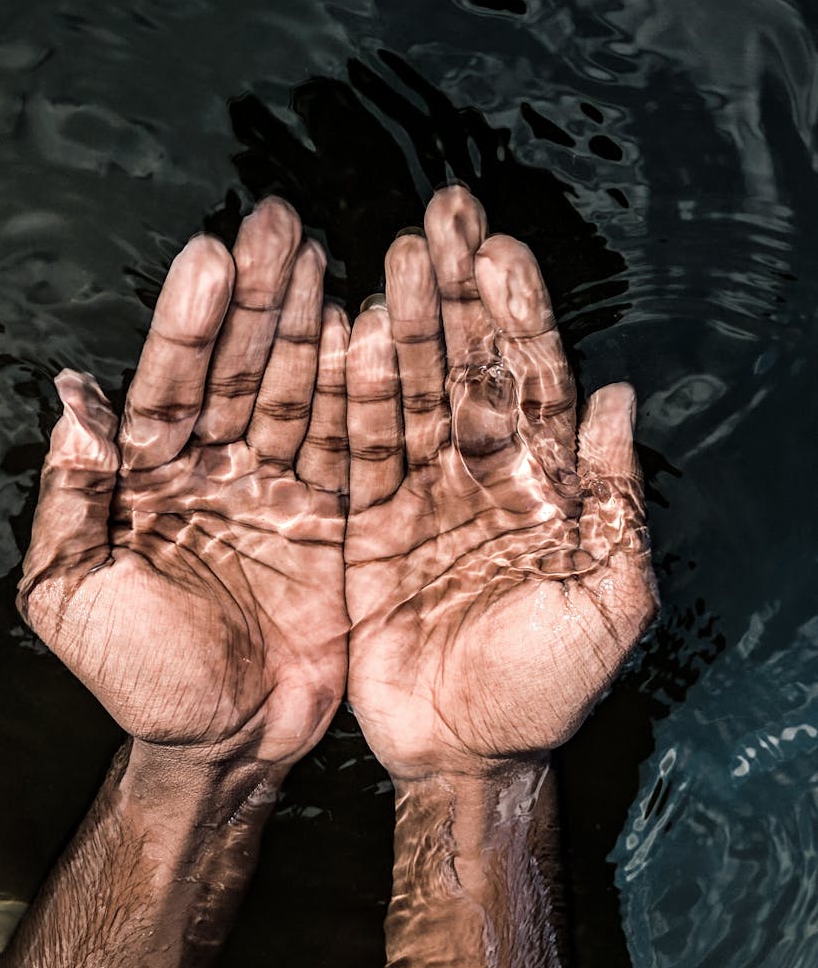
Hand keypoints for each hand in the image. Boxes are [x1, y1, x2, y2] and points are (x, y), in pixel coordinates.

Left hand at [18, 198, 349, 767]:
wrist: (227, 742)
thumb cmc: (141, 679)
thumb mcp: (72, 593)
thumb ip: (70, 495)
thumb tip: (73, 397)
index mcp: (150, 480)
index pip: (170, 385)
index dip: (189, 324)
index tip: (211, 257)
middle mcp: (218, 469)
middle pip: (242, 370)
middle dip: (259, 298)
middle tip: (278, 223)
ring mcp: (280, 490)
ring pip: (300, 393)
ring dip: (311, 323)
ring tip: (324, 254)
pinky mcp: (337, 519)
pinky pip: (353, 447)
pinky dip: (363, 393)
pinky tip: (368, 328)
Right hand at [344, 186, 656, 779]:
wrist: (461, 750)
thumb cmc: (542, 688)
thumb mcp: (606, 602)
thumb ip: (615, 499)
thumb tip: (622, 397)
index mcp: (545, 486)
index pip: (536, 381)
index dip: (519, 315)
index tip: (499, 250)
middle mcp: (482, 474)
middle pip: (468, 366)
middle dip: (457, 293)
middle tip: (441, 216)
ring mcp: (420, 493)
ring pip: (410, 392)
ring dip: (402, 324)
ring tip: (394, 257)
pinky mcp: (366, 521)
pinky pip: (356, 446)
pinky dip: (349, 392)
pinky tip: (345, 333)